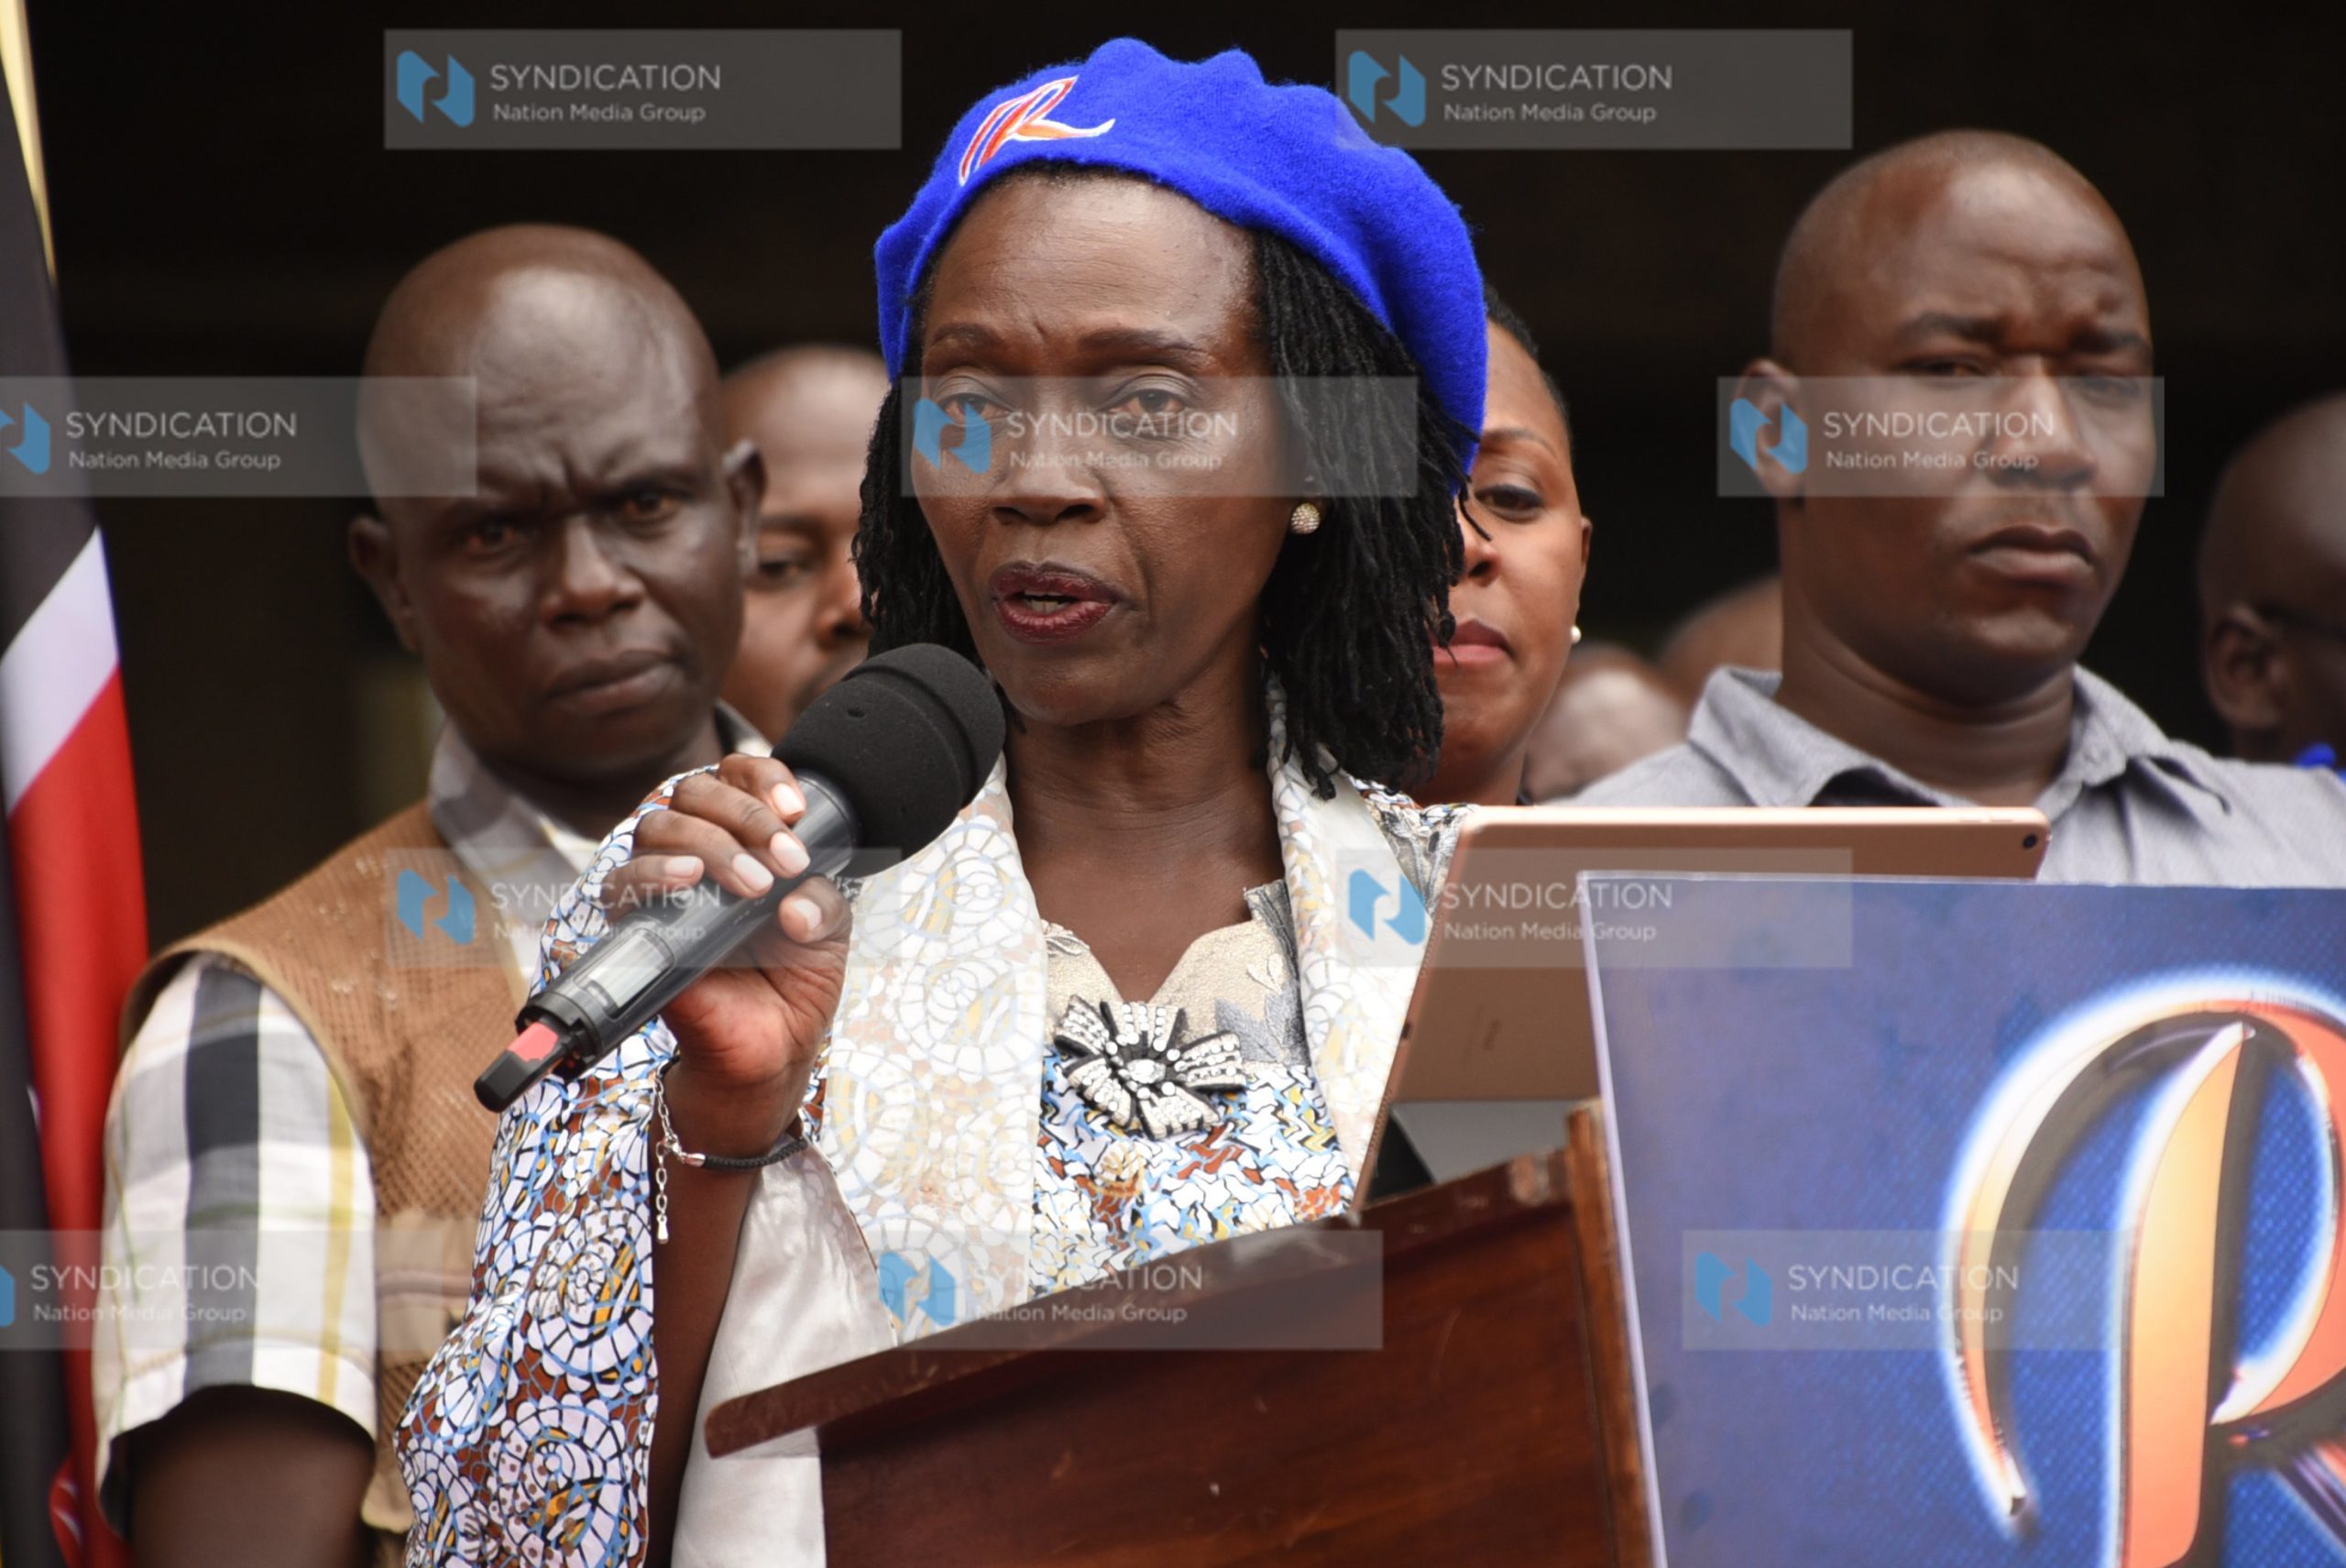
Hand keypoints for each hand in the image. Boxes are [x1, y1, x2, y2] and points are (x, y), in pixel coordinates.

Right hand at [598, 754, 849, 1157]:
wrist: (774, 1050)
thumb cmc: (796, 981)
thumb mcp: (828, 930)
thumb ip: (824, 901)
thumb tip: (795, 902)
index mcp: (745, 838)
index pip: (736, 773)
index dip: (762, 777)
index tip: (797, 808)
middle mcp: (699, 852)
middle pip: (694, 791)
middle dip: (745, 815)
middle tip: (786, 861)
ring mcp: (664, 887)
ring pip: (658, 827)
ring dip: (709, 843)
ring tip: (753, 883)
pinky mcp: (636, 927)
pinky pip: (622, 884)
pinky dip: (653, 873)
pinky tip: (689, 881)